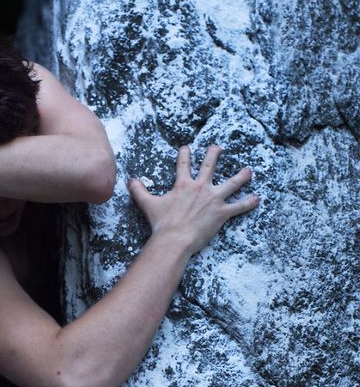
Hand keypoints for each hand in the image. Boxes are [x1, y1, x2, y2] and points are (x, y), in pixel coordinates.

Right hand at [127, 144, 259, 255]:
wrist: (175, 238)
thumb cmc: (162, 222)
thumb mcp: (147, 204)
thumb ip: (139, 191)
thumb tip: (130, 180)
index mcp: (183, 185)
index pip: (184, 164)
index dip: (185, 155)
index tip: (187, 147)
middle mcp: (200, 188)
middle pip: (209, 166)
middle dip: (214, 155)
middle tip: (218, 147)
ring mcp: (213, 199)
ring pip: (231, 184)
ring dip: (241, 177)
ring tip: (248, 171)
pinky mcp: (222, 213)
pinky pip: (239, 207)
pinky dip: (248, 203)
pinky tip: (256, 198)